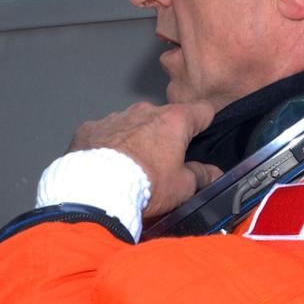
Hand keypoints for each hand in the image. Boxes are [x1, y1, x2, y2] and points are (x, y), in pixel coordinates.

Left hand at [69, 101, 222, 217]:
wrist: (97, 192)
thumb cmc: (145, 185)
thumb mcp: (182, 186)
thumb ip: (201, 176)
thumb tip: (213, 173)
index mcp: (173, 120)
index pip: (202, 111)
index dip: (204, 123)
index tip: (201, 135)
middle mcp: (144, 111)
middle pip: (163, 118)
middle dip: (164, 136)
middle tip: (161, 163)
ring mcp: (115, 117)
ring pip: (132, 124)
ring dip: (135, 139)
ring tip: (130, 167)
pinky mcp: (90, 128)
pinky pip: (104, 133)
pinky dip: (107, 145)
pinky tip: (105, 165)